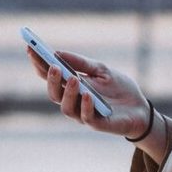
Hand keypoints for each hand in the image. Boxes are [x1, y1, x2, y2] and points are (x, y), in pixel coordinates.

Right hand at [24, 47, 151, 138]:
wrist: (140, 107)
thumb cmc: (119, 87)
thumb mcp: (101, 69)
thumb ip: (81, 63)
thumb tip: (58, 52)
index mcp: (71, 85)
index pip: (50, 75)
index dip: (38, 63)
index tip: (30, 48)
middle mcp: (72, 101)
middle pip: (53, 93)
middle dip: (51, 80)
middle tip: (53, 66)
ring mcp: (82, 113)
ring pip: (66, 107)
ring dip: (68, 93)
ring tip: (73, 79)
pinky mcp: (97, 123)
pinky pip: (86, 117)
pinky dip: (85, 106)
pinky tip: (88, 95)